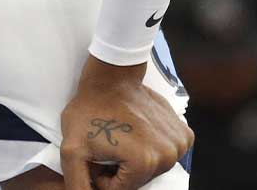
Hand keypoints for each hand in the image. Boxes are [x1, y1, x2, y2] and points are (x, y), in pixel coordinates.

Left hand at [60, 56, 192, 189]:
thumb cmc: (89, 110)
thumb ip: (78, 184)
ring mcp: (180, 144)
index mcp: (144, 163)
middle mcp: (168, 156)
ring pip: (151, 170)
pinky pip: (166, 156)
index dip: (102, 176)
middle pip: (138, 182)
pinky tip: (138, 135)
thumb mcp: (72, 151)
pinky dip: (153, 150)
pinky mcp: (185, 135)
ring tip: (122, 140)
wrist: (111, 77)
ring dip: (134, 161)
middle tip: (108, 148)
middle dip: (119, 171)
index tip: (97, 155)